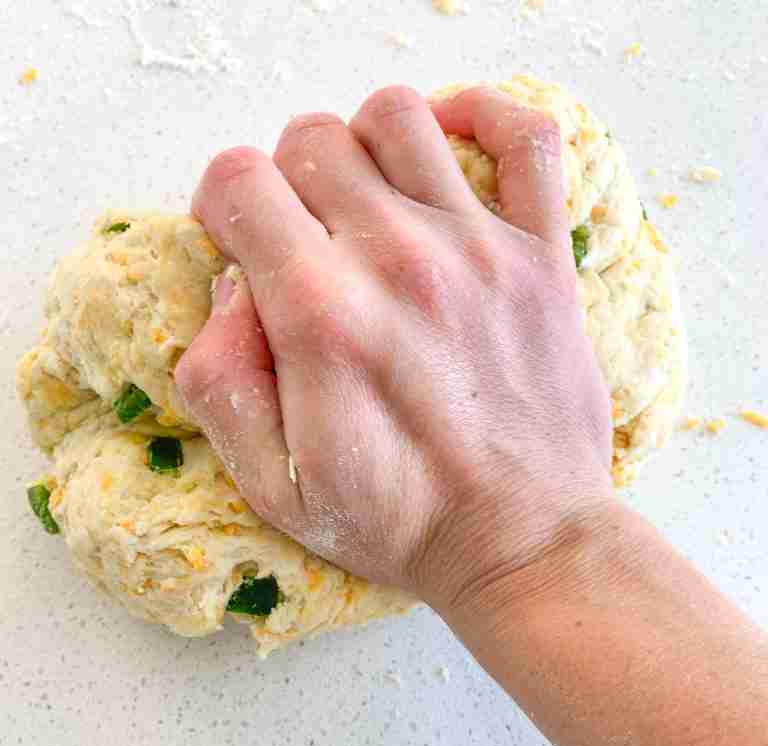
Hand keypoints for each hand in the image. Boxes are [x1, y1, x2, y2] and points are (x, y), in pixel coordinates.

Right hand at [176, 85, 613, 607]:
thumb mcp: (277, 487)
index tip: (241, 248)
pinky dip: (482, 119)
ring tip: (367, 205)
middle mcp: (398, 259)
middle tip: (304, 244)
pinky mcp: (542, 255)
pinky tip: (450, 155)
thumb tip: (230, 291)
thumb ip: (221, 384)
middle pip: (311, 140)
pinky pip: (524, 136)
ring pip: (398, 117)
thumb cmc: (402, 523)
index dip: (223, 207)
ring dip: (364, 149)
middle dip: (287, 184)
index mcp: (322, 314)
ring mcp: (479, 247)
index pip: (239, 179)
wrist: (525, 542)